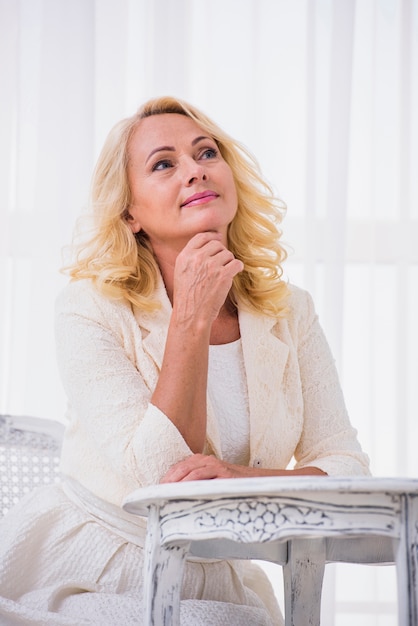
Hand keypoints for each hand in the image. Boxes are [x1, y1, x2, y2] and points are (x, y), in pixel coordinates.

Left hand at [160, 454, 328, 482]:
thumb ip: (210, 489)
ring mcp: (222, 468)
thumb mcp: (226, 487)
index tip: (155, 489)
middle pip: (184, 466)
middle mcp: (214, 463)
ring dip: (176, 480)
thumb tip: (190, 502)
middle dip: (168, 478)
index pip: (184, 466)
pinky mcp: (230, 475)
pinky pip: (207, 476)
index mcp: (211, 465)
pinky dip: (193, 482)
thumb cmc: (250, 488)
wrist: (277, 484)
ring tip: (163, 492)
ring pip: (192, 469)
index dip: (169, 476)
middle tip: (155, 493)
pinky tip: (184, 491)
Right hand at [172, 232, 243, 325]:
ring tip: (224, 274)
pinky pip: (237, 263)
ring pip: (228, 254)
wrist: (191, 314)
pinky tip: (233, 274)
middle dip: (221, 253)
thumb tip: (210, 244)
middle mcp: (197, 258)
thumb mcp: (182, 272)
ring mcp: (211, 266)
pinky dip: (237, 268)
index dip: (212, 236)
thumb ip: (192, 258)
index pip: (201, 237)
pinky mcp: (223, 275)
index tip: (218, 238)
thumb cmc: (187, 297)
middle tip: (221, 264)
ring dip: (229, 262)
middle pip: (216, 244)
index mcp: (185, 256)